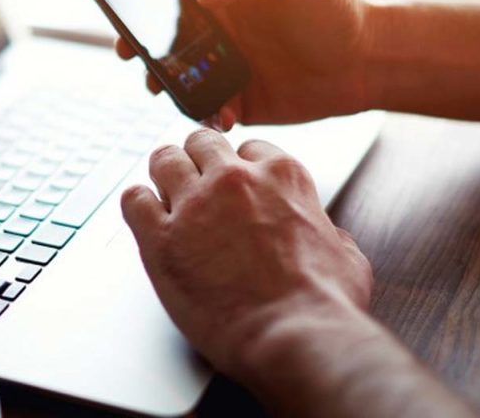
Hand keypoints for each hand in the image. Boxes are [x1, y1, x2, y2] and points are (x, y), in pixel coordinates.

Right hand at [117, 0, 373, 127]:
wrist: (367, 60)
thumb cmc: (333, 3)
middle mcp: (214, 27)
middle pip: (157, 32)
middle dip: (135, 41)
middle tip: (130, 52)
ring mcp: (222, 66)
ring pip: (172, 75)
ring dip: (159, 82)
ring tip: (163, 87)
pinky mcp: (236, 101)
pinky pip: (204, 110)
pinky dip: (202, 113)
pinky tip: (220, 112)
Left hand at [119, 129, 372, 377]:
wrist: (295, 336)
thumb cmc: (324, 303)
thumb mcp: (346, 255)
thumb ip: (329, 233)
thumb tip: (329, 235)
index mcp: (282, 175)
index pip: (249, 148)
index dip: (240, 167)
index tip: (234, 184)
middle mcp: (234, 179)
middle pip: (201, 142)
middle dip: (197, 160)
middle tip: (194, 182)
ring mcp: (194, 205)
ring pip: (163, 160)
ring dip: (163, 174)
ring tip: (164, 192)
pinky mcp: (161, 238)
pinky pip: (133, 200)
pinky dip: (137, 205)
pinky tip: (145, 218)